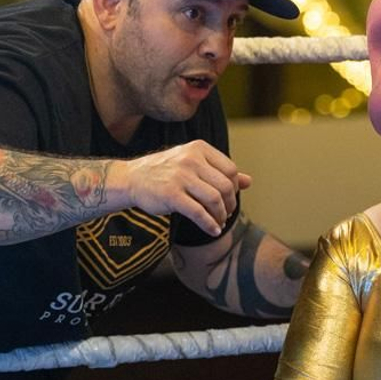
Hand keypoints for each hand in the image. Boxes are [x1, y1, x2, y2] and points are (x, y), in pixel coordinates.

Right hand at [114, 140, 250, 236]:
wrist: (132, 178)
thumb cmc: (165, 172)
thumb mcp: (193, 165)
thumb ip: (220, 171)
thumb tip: (249, 181)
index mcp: (199, 149)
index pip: (230, 169)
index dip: (234, 188)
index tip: (228, 200)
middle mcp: (191, 159)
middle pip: (225, 186)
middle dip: (229, 204)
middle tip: (225, 214)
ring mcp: (180, 177)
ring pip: (214, 199)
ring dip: (220, 215)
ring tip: (218, 222)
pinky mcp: (171, 195)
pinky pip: (199, 213)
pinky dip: (210, 224)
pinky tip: (212, 230)